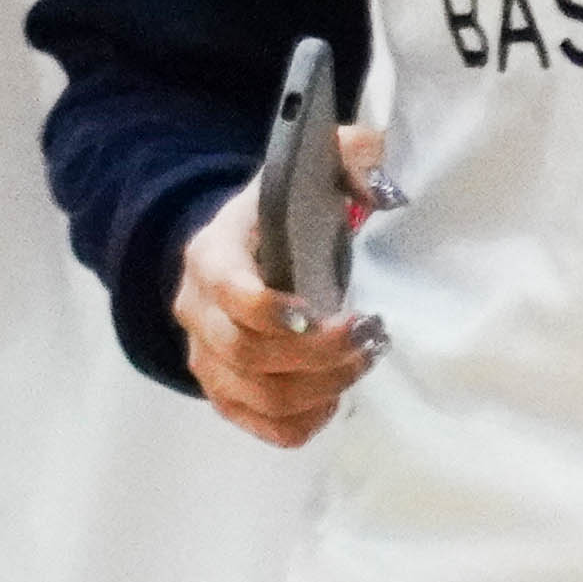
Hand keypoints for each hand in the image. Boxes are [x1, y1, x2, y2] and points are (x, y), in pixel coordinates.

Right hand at [176, 168, 378, 447]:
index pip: (227, 290)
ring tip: (363, 360)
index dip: (268, 309)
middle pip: (245, 352)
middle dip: (316, 354)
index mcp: (212, 252)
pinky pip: (261, 425)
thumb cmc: (285, 207)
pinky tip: (333, 393)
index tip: (320, 313)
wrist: (245, 246)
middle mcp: (196, 310)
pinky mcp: (225, 392)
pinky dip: (303, 420)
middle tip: (370, 336)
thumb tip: (386, 190)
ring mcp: (206, 357)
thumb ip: (351, 156)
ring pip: (256, 395)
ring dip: (320, 387)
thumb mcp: (313, 164)